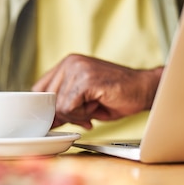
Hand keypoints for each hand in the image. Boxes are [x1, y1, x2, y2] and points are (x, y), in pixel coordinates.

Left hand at [32, 54, 162, 128]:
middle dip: (64, 114)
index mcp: (66, 64)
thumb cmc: (116, 96)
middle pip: (47, 100)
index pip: (39, 89)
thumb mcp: (83, 101)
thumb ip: (63, 106)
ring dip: (76, 115)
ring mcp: (77, 69)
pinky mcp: (86, 80)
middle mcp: (69, 63)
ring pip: (58, 106)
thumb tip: (46, 121)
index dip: (47, 108)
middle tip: (85, 115)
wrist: (144, 89)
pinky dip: (82, 115)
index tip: (60, 118)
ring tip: (94, 108)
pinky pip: (69, 108)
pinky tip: (96, 107)